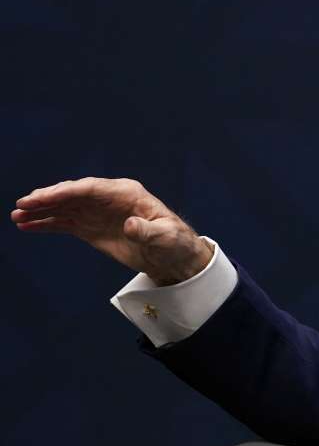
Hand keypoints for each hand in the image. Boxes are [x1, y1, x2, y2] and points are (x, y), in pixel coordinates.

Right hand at [11, 177, 213, 285]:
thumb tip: (131, 225)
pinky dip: (46, 224)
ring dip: (41, 211)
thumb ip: (148, 231)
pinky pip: (65, 222)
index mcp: (126, 193)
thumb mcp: (166, 237)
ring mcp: (98, 213)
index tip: (42, 198)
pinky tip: (27, 225)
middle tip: (22, 205)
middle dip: (47, 199)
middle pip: (73, 194)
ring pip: (64, 208)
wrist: (174, 257)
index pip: (90, 188)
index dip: (65, 192)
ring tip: (17, 216)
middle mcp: (109, 199)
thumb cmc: (175, 242)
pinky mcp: (92, 228)